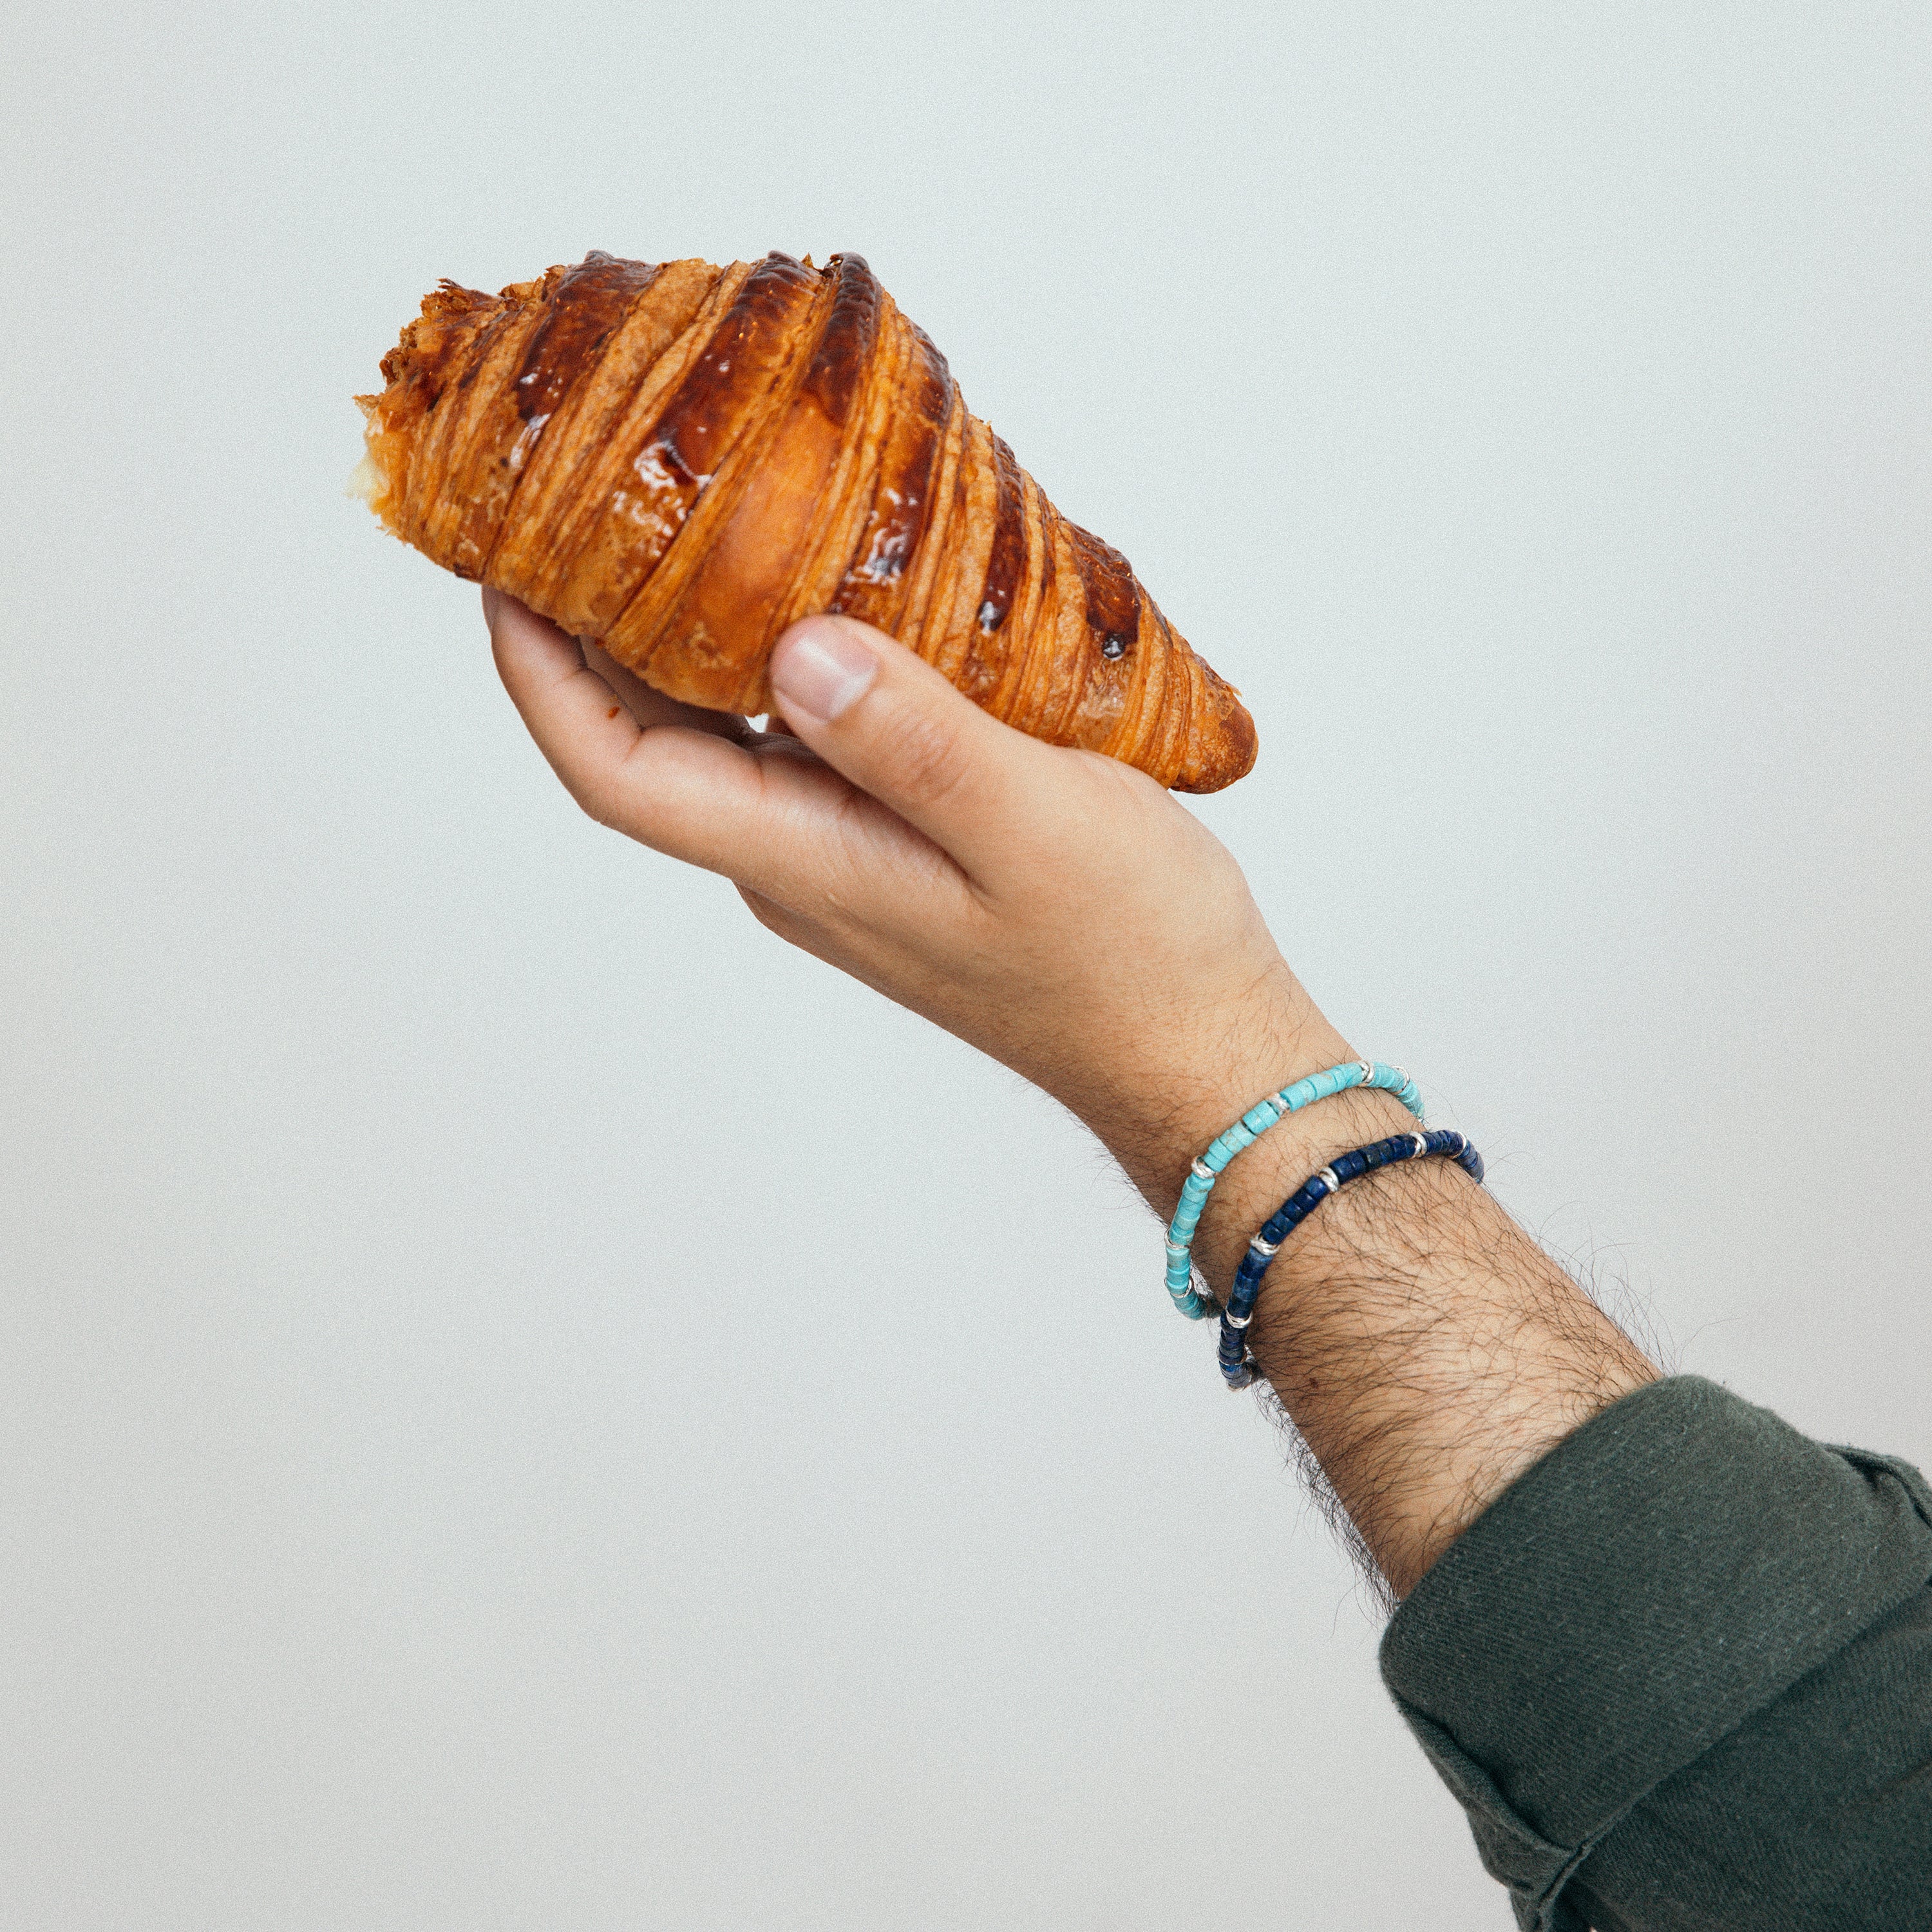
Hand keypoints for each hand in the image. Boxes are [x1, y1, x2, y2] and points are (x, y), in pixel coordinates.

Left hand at [483, 590, 1403, 1265]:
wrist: (1195, 1046)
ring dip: (686, 634)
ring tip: (688, 509)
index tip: (502, 568)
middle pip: (652, 742)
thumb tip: (795, 648)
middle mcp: (800, 862)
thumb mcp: (1037, 830)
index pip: (619, 772)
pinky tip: (828, 585)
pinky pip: (807, 738)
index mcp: (807, 863)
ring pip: (729, 733)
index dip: (539, 677)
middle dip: (589, 631)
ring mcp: (846, 856)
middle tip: (581, 496)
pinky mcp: (899, 843)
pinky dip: (787, 657)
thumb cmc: (1132, 957)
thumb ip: (917, 741)